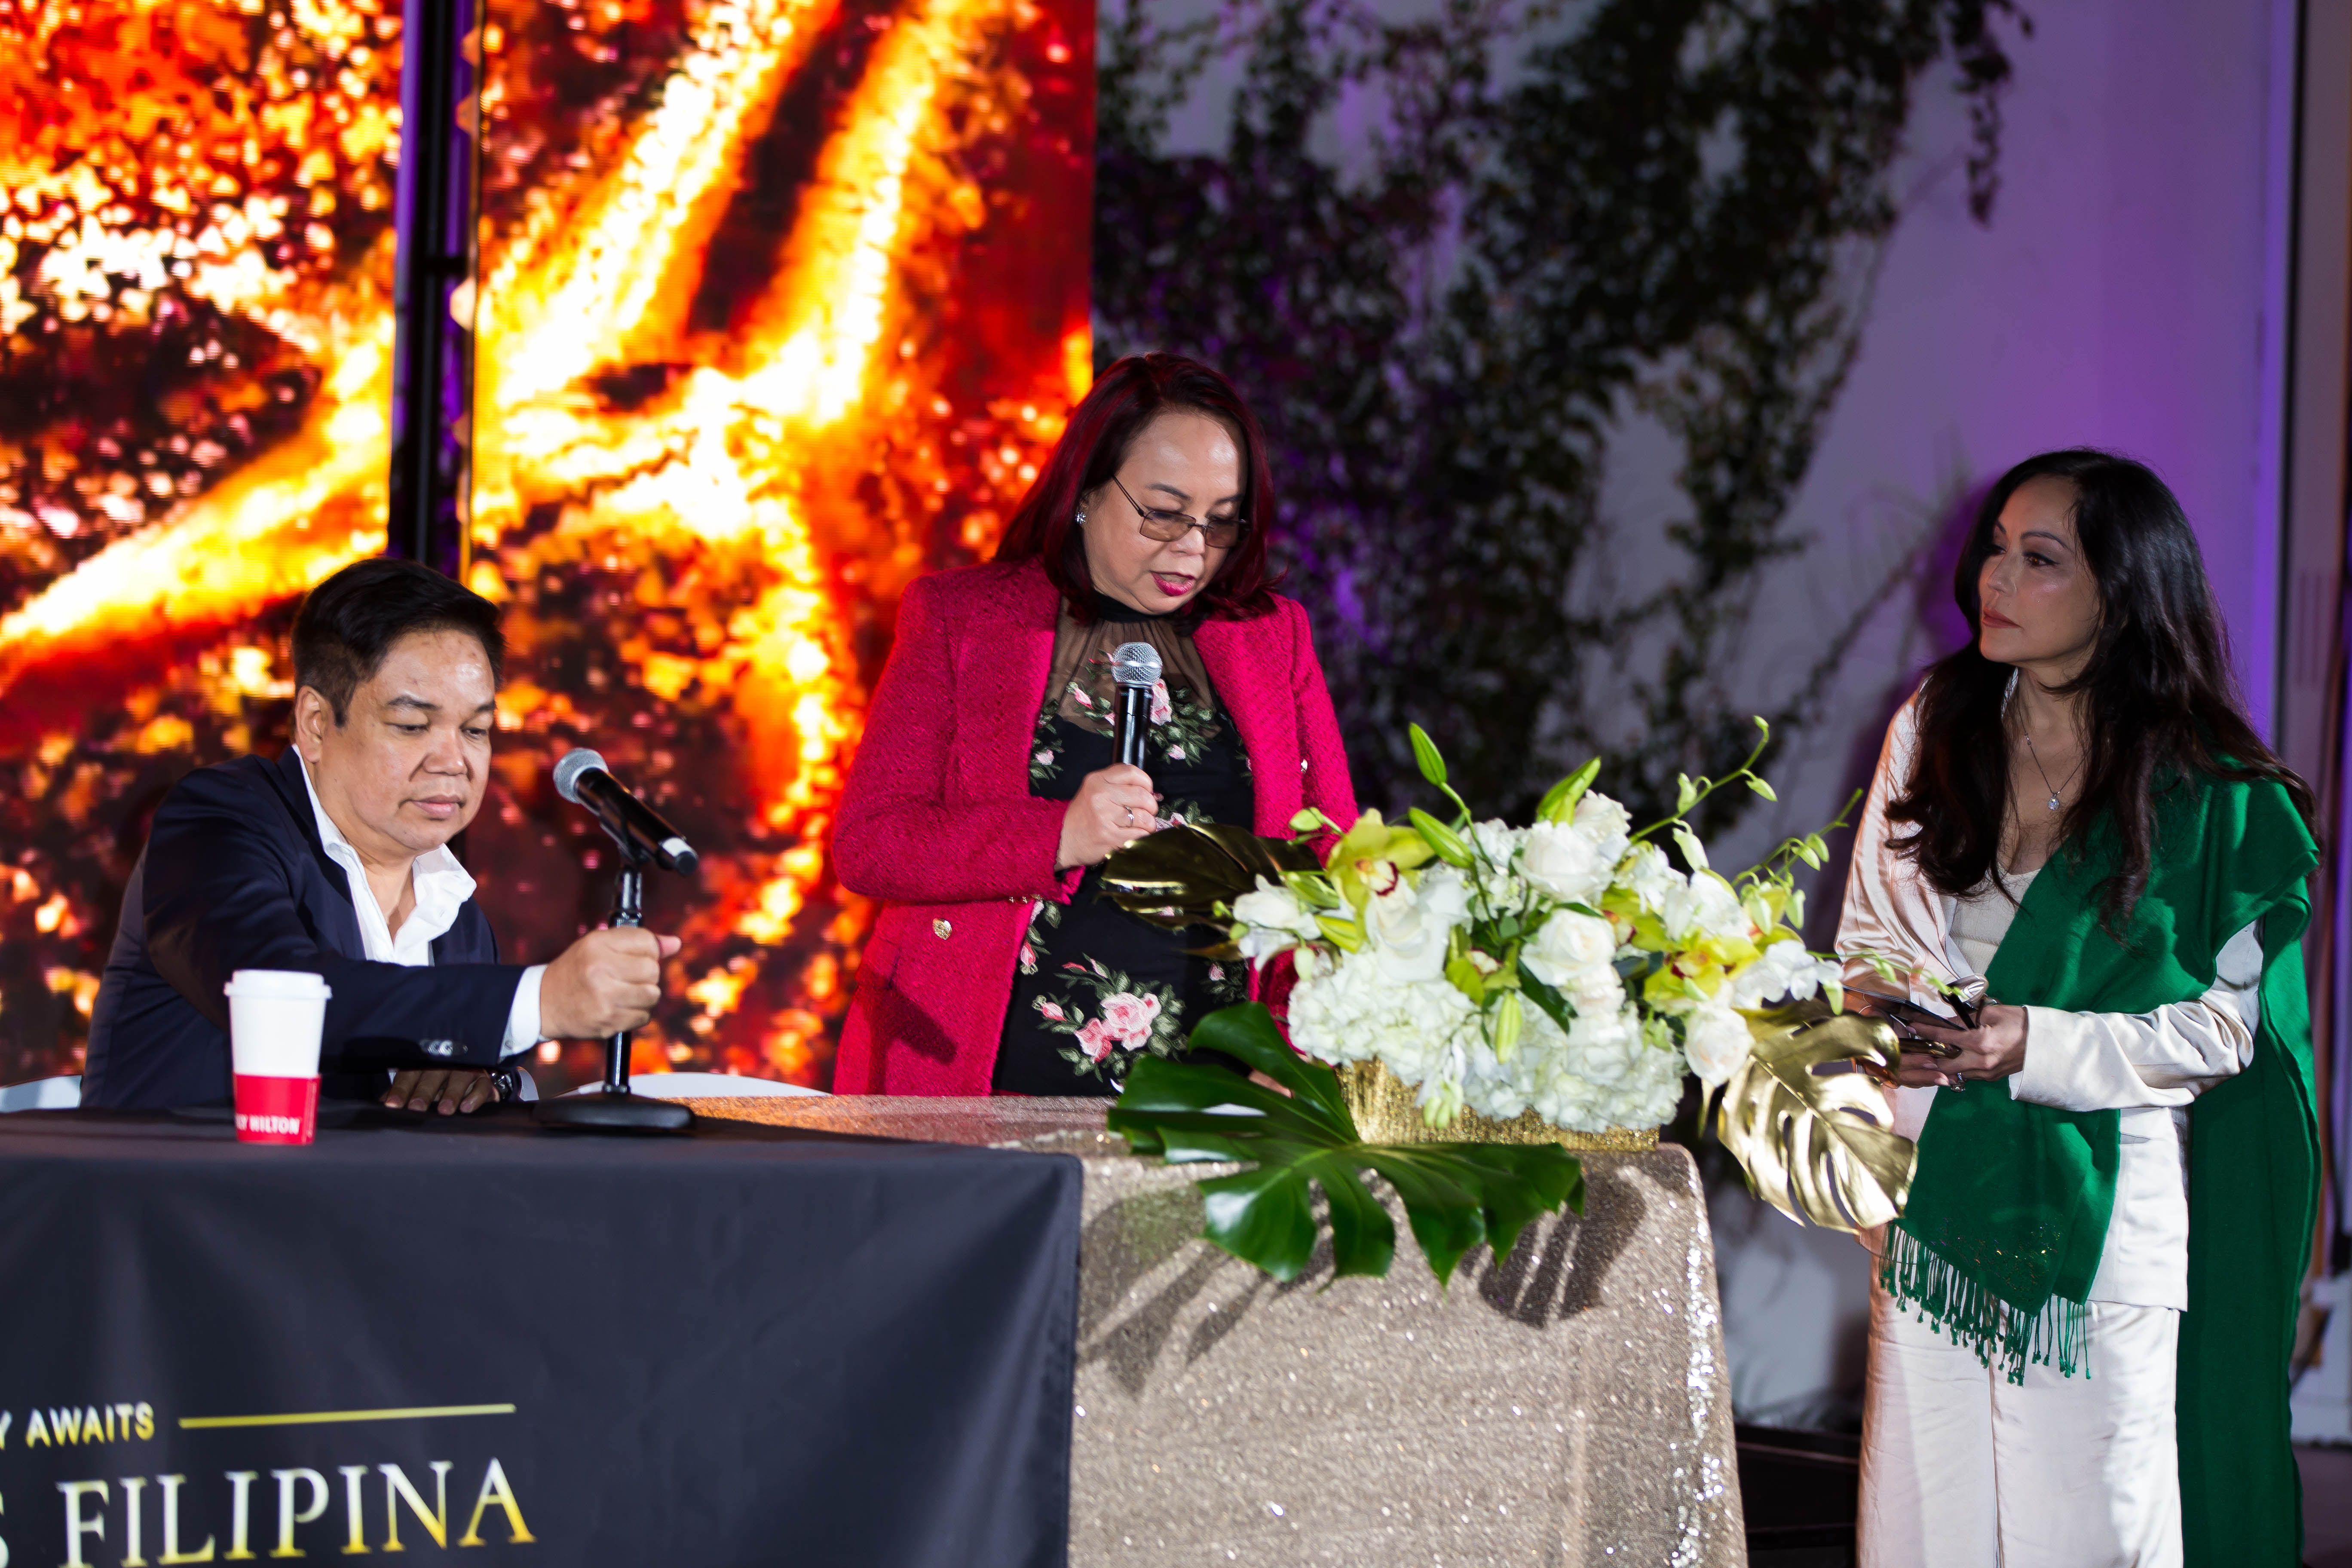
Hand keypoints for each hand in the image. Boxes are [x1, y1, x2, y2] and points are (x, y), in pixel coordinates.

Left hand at [383, 1068, 496, 1115]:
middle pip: (433, 1076)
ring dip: (451, 1094)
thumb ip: (402, 1092)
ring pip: (459, 1078)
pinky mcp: (484, 1080)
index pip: (409, 1075)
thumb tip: (381, 1104)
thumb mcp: (418, 1084)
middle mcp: (444, 1065)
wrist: (473, 1077)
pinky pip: (482, 1086)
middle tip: (416, 1107)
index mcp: (424, 1065)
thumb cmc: (439, 1083)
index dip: (401, 1089)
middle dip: (424, 1092)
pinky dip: (475, 1097)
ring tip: (444, 1110)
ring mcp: (465, 1071)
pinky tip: (466, 1108)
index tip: (392, 1105)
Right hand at [538, 927, 683, 1038]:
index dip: (648, 951)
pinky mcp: (608, 1022)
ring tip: (624, 992)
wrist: (545, 1003)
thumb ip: (638, 941)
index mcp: (598, 944)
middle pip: (653, 970)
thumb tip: (675, 944)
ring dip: (644, 996)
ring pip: (652, 995)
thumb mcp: (599, 944)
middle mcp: (600, 970)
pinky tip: (619, 1008)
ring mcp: (604, 998)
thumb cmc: (578, 969)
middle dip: (647, 975)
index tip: (635, 956)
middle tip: (628, 977)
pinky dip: (636, 1014)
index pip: (647, 942)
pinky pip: (644, 1017)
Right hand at [1057, 764, 1160, 868]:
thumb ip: (1118, 786)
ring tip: (1140, 826)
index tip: (1147, 791)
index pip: (1132, 772)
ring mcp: (1105, 817)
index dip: (1146, 783)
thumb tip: (1151, 793)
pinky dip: (1142, 837)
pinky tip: (1134, 836)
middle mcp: (1100, 795)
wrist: (1064, 841)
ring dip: (1148, 824)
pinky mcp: (1110, 837)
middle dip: (1151, 806)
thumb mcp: (1093, 791)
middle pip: (1143, 796)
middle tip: (1146, 812)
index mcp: (1096, 780)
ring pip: (1145, 817)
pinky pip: (1140, 835)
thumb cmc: (1083, 817)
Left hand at [1896, 1003, 2028, 1087]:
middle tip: (1921, 1045)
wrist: (2046, 1042)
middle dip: (1930, 1056)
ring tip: (1935, 1051)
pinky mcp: (1992, 1078)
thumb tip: (1946, 1018)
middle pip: (1943, 1064)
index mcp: (1980, 1043)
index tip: (1911, 1026)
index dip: (1925, 1031)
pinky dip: (1959, 1066)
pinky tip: (1956, 1056)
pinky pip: (1968, 1074)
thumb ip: (1967, 1016)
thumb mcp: (1993, 1012)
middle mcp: (1981, 1062)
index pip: (1944, 1038)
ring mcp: (1987, 1073)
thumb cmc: (2021, 1022)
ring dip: (1944, 1063)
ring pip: (1954, 1072)